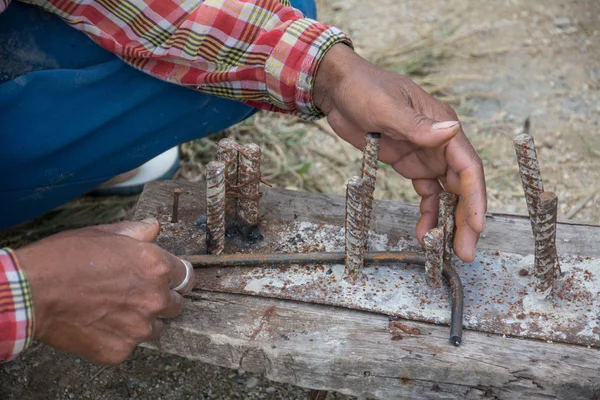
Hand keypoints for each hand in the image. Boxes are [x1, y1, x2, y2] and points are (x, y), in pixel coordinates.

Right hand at [15, 219, 194, 364]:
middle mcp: (155, 298)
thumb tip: (154, 227)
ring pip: (155, 328)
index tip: (166, 279)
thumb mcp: (105, 233)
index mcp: (157, 266)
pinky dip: (119, 338)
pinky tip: (99, 325)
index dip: (176, 277)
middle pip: (176, 304)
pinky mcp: (121, 350)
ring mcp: (139, 327)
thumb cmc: (66, 257)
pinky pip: (130, 345)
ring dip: (143, 321)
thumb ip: (137, 232)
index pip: (186, 276)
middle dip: (161, 299)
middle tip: (135, 295)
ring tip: (115, 310)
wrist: (32, 291)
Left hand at [314, 44, 485, 261]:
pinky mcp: (409, 164)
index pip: (468, 166)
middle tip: (466, 251)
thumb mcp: (387, 107)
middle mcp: (440, 143)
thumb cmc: (364, 89)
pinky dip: (427, 213)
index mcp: (442, 126)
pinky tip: (424, 232)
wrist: (338, 89)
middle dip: (466, 218)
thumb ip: (418, 126)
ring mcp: (426, 155)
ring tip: (449, 251)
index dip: (476, 197)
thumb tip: (452, 132)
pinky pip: (426, 193)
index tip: (477, 225)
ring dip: (450, 220)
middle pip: (462, 185)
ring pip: (447, 193)